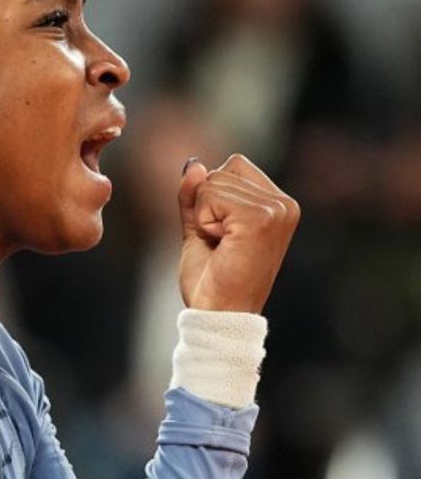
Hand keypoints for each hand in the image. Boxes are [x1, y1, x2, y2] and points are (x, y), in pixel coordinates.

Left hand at [178, 154, 299, 313]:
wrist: (218, 316)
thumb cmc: (212, 279)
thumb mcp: (199, 227)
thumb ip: (195, 195)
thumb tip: (193, 162)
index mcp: (279, 205)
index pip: (233, 165)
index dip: (211, 197)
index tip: (222, 235)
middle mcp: (285, 205)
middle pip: (222, 170)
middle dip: (206, 206)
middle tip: (221, 244)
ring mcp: (276, 211)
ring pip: (213, 183)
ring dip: (204, 217)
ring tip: (223, 247)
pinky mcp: (260, 219)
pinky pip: (210, 196)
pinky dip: (203, 222)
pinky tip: (222, 246)